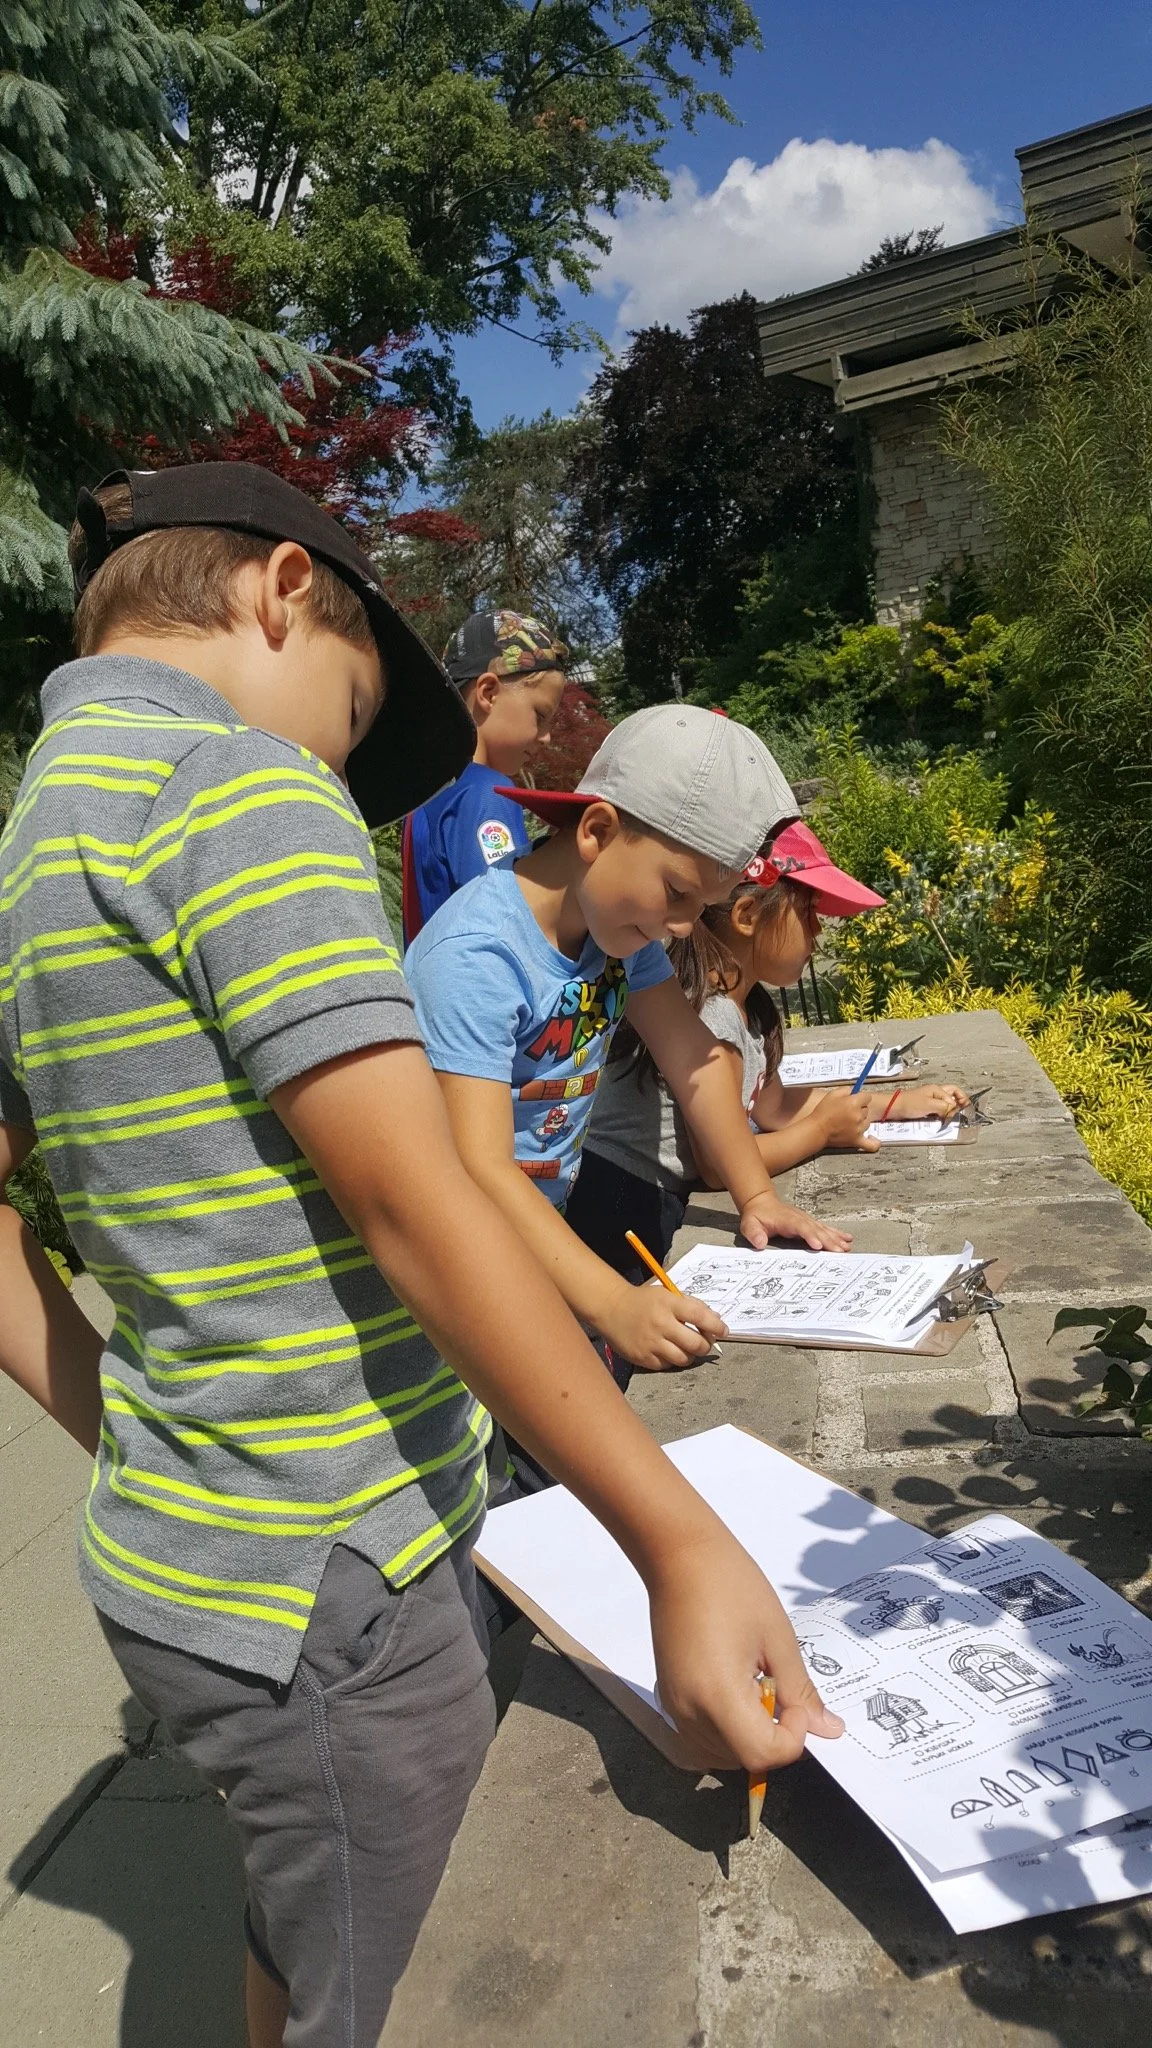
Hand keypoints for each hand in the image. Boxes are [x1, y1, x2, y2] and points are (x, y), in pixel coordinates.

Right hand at [601, 1278, 726, 1371]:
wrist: (611, 1308)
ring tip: (685, 1348)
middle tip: (703, 1342)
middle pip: (696, 1344)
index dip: (716, 1326)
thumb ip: (692, 1306)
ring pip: (684, 1359)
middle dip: (705, 1345)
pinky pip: (667, 1365)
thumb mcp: (667, 1295)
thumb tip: (716, 1321)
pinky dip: (671, 1360)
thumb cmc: (644, 1301)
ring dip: (690, 1355)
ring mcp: (651, 1343)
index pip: (701, 1317)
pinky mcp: (642, 1358)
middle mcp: (661, 1324)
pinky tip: (667, 1350)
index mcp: (669, 1304)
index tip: (724, 1331)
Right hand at [647, 1521, 844, 1771]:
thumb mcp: (777, 1637)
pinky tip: (738, 1689)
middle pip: (741, 1760)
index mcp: (718, 1696)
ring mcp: (674, 1707)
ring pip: (721, 1754)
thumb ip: (801, 1691)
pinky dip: (728, 1730)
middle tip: (782, 1691)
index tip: (797, 1702)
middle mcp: (689, 1712)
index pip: (762, 1754)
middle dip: (773, 1739)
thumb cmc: (733, 1586)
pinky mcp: (669, 1697)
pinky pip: (702, 1737)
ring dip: (750, 1737)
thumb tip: (828, 1731)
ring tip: (758, 1686)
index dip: (793, 1738)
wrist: (679, 1556)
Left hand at [738, 1193, 852, 1251]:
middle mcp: (799, 1218)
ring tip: (847, 1248)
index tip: (818, 1245)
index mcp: (786, 1220)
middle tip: (840, 1252)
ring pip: (823, 1229)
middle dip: (828, 1241)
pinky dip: (836, 1233)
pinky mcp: (809, 1222)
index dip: (809, 1236)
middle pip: (816, 1229)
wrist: (761, 1202)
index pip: (800, 1227)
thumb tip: (760, 1243)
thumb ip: (754, 1233)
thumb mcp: (749, 1224)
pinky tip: (847, 1239)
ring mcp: (806, 1219)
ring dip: (836, 1238)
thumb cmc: (756, 1216)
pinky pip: (825, 1228)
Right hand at [817, 1090, 882, 1151]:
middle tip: (847, 1112)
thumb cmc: (823, 1112)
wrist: (817, 1129)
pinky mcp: (857, 1141)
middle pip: (867, 1110)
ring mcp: (859, 1129)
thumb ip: (846, 1089)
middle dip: (859, 1110)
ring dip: (861, 1122)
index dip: (861, 1098)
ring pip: (867, 1123)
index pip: (867, 1097)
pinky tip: (872, 1137)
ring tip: (848, 1123)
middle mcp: (858, 1115)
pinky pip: (871, 1144)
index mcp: (854, 1102)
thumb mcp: (832, 1094)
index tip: (855, 1100)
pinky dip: (874, 1142)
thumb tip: (855, 1091)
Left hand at [888, 1083, 968, 1120]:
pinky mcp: (925, 1108)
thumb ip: (944, 1106)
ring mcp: (930, 1101)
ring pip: (945, 1104)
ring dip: (949, 1110)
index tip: (959, 1111)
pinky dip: (941, 1115)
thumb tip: (953, 1110)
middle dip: (957, 1103)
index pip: (955, 1093)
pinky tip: (940, 1119)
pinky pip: (937, 1111)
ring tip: (950, 1117)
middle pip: (952, 1096)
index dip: (959, 1102)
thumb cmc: (909, 1103)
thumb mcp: (930, 1104)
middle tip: (959, 1113)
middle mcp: (935, 1093)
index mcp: (937, 1089)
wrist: (894, 1108)